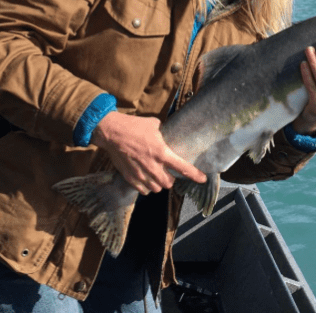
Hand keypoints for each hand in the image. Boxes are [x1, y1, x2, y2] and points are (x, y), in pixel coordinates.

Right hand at [92, 111, 206, 194]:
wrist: (112, 132)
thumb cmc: (134, 126)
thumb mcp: (154, 124)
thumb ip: (163, 133)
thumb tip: (168, 133)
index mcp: (162, 152)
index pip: (183, 167)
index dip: (195, 175)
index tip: (202, 179)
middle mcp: (153, 166)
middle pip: (169, 183)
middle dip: (170, 179)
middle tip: (168, 173)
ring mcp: (141, 174)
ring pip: (156, 189)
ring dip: (159, 184)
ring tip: (156, 177)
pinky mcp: (130, 177)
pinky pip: (143, 190)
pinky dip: (146, 187)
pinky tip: (146, 180)